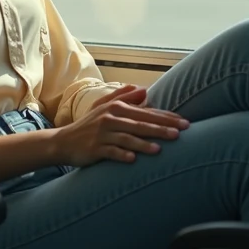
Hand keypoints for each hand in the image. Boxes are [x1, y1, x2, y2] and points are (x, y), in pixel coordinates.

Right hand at [53, 84, 189, 166]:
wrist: (64, 141)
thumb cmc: (88, 125)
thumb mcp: (103, 106)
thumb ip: (123, 96)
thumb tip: (144, 89)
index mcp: (116, 108)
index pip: (146, 112)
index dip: (166, 117)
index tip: (184, 122)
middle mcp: (110, 118)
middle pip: (140, 123)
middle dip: (161, 128)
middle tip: (180, 133)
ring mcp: (102, 134)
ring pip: (127, 138)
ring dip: (144, 143)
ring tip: (160, 149)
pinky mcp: (94, 149)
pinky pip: (111, 152)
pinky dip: (122, 154)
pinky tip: (133, 159)